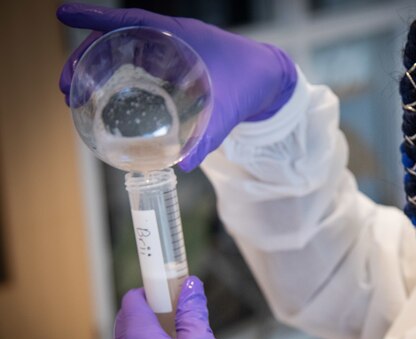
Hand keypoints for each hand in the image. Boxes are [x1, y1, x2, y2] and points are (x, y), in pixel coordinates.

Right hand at [57, 3, 297, 170]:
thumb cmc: (250, 81)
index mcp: (178, 37)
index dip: (94, 18)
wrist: (270, 79)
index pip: (128, 20)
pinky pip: (139, 69)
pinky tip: (107, 99)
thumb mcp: (228, 108)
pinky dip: (119, 78)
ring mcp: (170, 55)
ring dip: (98, 69)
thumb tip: (186, 164)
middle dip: (85, 57)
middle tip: (65, 86)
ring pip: (124, 54)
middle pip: (116, 40)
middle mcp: (170, 41)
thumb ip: (208, 135)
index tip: (62, 15)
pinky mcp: (175, 70)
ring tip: (76, 95)